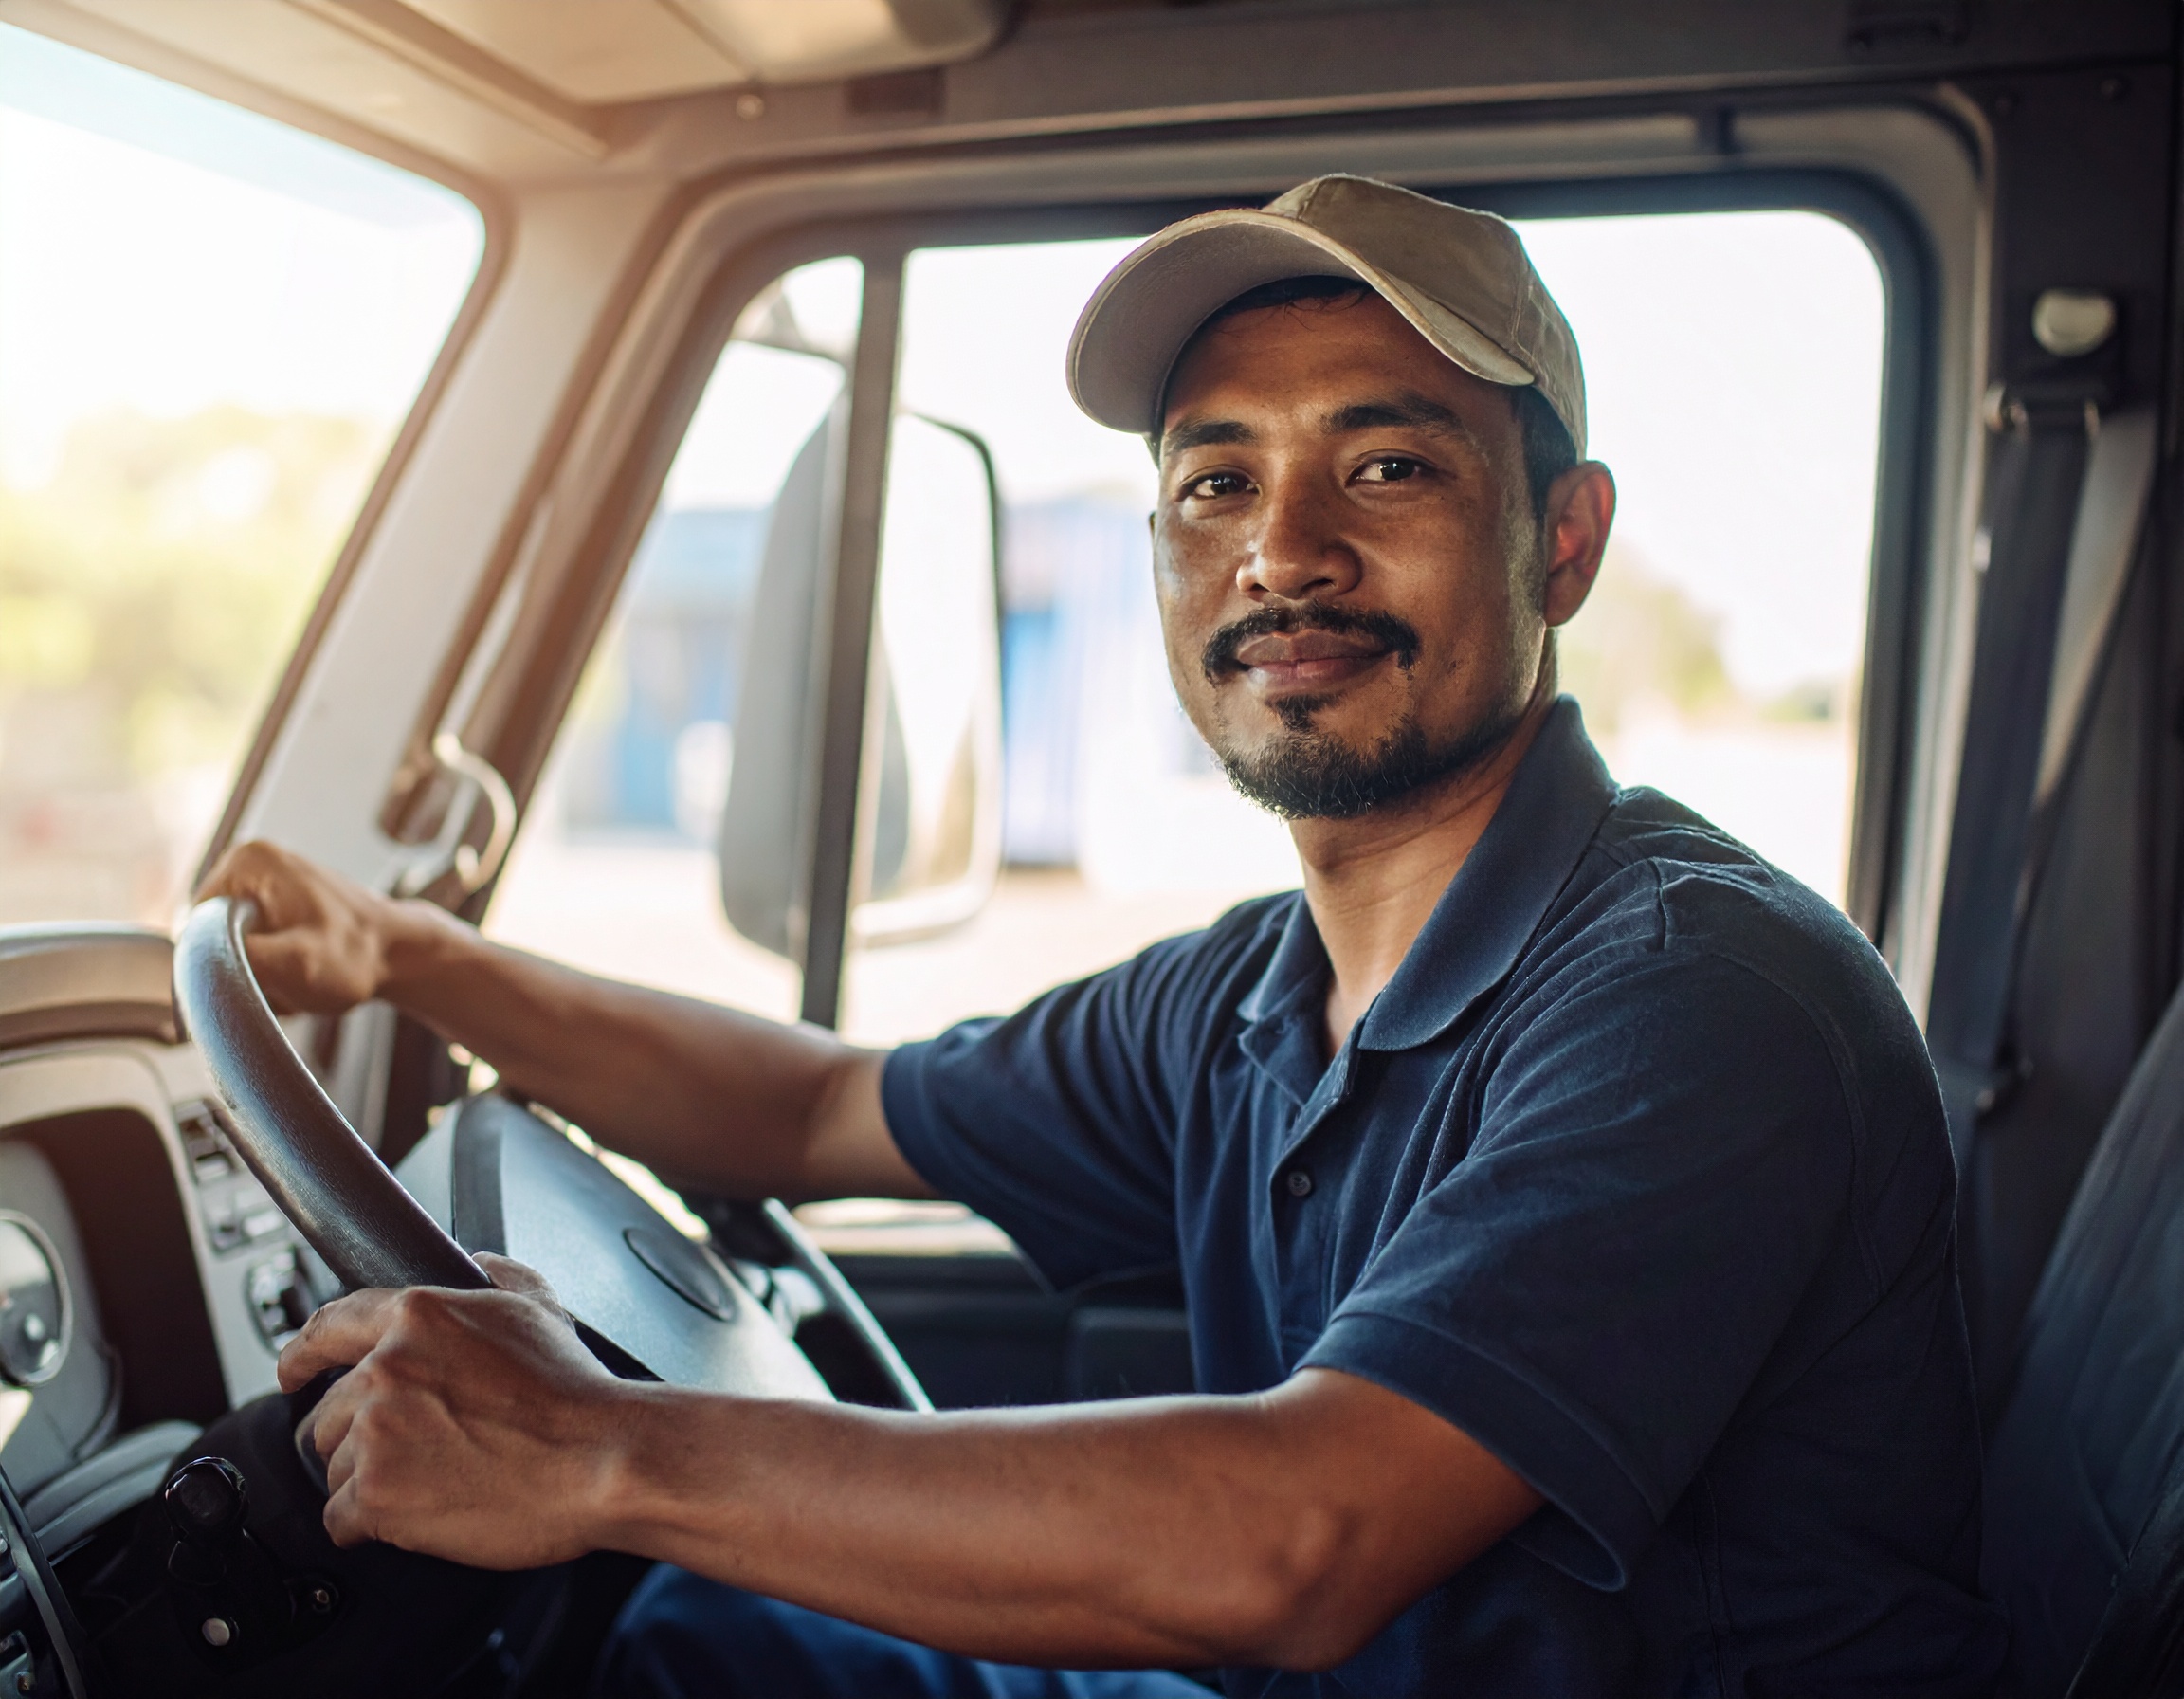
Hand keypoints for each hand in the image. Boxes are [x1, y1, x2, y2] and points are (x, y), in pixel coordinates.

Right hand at [195, 839, 424, 1014]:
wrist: (402, 953)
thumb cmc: (356, 956)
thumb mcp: (295, 964)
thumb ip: (239, 958)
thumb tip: (190, 958)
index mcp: (246, 861)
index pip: (195, 930)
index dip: (222, 964)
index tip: (268, 975)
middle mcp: (248, 860)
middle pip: (211, 937)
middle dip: (242, 968)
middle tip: (287, 978)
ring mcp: (261, 878)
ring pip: (229, 946)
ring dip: (257, 972)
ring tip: (299, 974)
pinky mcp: (273, 899)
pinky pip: (250, 945)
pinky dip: (270, 966)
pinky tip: (302, 969)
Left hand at [279, 1256, 633, 1566]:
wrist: (601, 1460)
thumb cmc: (576, 1392)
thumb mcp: (540, 1305)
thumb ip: (494, 1273)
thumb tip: (474, 1263)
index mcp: (417, 1317)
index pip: (328, 1326)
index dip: (300, 1352)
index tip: (290, 1370)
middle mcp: (386, 1369)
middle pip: (331, 1412)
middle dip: (363, 1435)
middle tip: (413, 1452)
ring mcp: (376, 1433)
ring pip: (336, 1467)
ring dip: (372, 1480)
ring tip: (432, 1482)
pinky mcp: (377, 1495)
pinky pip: (340, 1517)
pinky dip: (370, 1523)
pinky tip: (416, 1514)